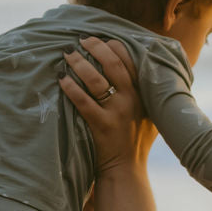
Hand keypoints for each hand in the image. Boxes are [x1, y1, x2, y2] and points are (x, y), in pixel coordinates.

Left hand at [59, 37, 157, 174]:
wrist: (127, 169)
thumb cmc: (137, 141)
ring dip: (78, 63)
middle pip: (112, 63)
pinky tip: (61, 79)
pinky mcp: (101, 125)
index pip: (129, 59)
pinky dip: (70, 87)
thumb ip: (146, 93)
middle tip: (80, 41)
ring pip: (95, 79)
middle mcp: (131, 99)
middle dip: (95, 47)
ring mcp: (116, 112)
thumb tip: (140, 69)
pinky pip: (83, 101)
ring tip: (67, 55)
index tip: (100, 41)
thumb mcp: (150, 114)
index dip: (112, 46)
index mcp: (143, 93)